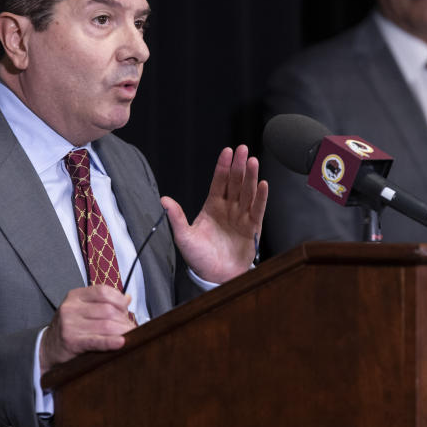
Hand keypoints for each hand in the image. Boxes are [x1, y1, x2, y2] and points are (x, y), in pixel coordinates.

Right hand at [39, 284, 135, 374]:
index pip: (103, 292)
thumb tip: (128, 298)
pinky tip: (121, 342)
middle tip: (132, 327)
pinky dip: (111, 342)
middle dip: (123, 319)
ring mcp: (70, 325)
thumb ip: (103, 302)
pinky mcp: (71, 342)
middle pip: (107, 310)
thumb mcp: (82, 309)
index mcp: (75, 296)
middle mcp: (71, 308)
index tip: (127, 309)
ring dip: (122, 331)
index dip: (119, 300)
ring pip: (105, 325)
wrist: (47, 348)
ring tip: (131, 336)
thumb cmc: (70, 327)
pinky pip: (96, 341)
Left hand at [161, 145, 267, 283]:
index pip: (219, 182)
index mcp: (212, 206)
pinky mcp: (252, 228)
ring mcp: (241, 217)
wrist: (215, 277)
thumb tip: (163, 200)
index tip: (227, 151)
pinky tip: (262, 184)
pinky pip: (257, 209)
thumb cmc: (199, 258)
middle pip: (235, 182)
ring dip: (251, 177)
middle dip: (239, 165)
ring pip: (247, 192)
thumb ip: (176, 217)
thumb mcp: (184, 237)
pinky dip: (261, 197)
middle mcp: (229, 208)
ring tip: (253, 161)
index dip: (223, 166)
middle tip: (243, 149)